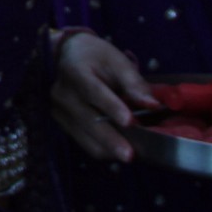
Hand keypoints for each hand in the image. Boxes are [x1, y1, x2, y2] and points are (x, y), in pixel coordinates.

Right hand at [50, 31, 158, 161]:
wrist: (69, 56)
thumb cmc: (96, 58)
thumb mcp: (117, 61)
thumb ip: (134, 83)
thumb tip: (153, 105)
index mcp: (75, 70)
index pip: (93, 91)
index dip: (112, 108)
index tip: (130, 122)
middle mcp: (62, 92)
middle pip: (88, 120)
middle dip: (111, 140)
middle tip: (130, 155)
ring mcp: (58, 110)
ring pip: (85, 136)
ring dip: (108, 148)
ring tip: (131, 155)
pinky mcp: (61, 123)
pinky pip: (83, 142)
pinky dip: (102, 149)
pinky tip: (117, 151)